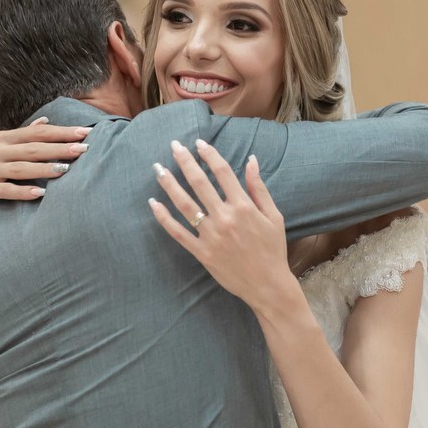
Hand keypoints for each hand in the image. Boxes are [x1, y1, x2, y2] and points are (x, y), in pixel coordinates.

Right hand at [0, 118, 89, 213]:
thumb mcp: (0, 147)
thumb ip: (23, 135)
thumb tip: (47, 121)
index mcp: (3, 138)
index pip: (37, 132)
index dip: (61, 132)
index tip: (84, 132)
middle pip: (32, 148)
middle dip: (59, 148)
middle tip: (83, 149)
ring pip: (20, 168)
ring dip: (44, 169)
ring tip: (66, 170)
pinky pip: (4, 190)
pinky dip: (22, 191)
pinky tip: (39, 194)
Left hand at [148, 139, 297, 310]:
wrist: (268, 285)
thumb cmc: (273, 249)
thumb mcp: (273, 216)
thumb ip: (259, 188)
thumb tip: (251, 160)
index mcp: (243, 206)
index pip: (222, 172)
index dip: (209, 155)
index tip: (198, 143)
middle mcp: (225, 218)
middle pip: (199, 183)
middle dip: (184, 162)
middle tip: (173, 146)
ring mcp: (211, 235)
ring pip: (184, 205)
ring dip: (169, 185)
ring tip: (158, 169)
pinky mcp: (201, 252)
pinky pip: (178, 233)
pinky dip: (164, 218)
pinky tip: (153, 203)